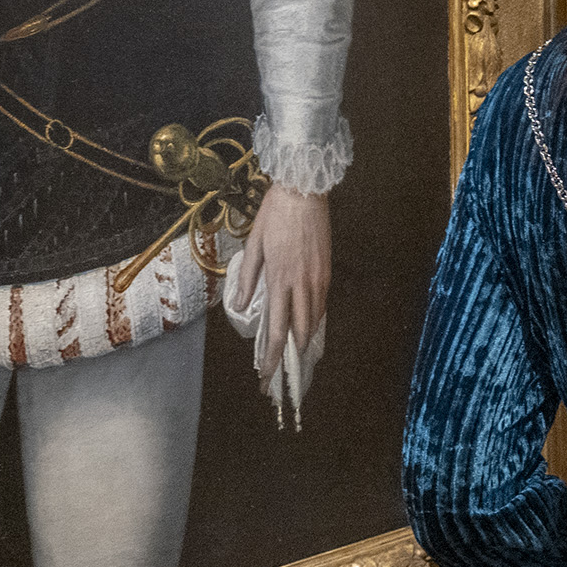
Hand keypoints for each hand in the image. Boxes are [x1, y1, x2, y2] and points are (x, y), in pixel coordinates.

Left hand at [235, 182, 331, 384]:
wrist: (304, 192)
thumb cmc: (275, 216)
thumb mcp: (253, 246)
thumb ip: (248, 278)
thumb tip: (239, 306)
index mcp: (280, 279)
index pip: (277, 328)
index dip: (272, 355)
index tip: (266, 374)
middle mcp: (303, 283)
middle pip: (301, 330)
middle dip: (290, 354)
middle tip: (279, 372)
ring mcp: (318, 278)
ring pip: (315, 319)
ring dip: (304, 338)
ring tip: (293, 353)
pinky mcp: (327, 270)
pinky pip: (321, 303)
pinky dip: (314, 319)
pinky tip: (306, 324)